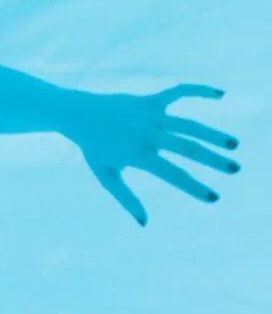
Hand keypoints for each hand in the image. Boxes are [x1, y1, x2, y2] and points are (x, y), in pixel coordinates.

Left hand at [59, 83, 240, 227]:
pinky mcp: (151, 101)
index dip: (194, 187)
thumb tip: (144, 223)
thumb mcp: (107, 176)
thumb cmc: (93, 149)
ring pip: (189, 124)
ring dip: (213, 134)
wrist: (78, 114)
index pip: (173, 174)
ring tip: (234, 144)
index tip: (213, 197)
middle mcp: (148, 134)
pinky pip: (179, 92)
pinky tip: (221, 94)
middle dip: (213, 159)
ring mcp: (151, 115)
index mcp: (138, 155)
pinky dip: (199, 90)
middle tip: (235, 169)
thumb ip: (127, 199)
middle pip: (188, 147)